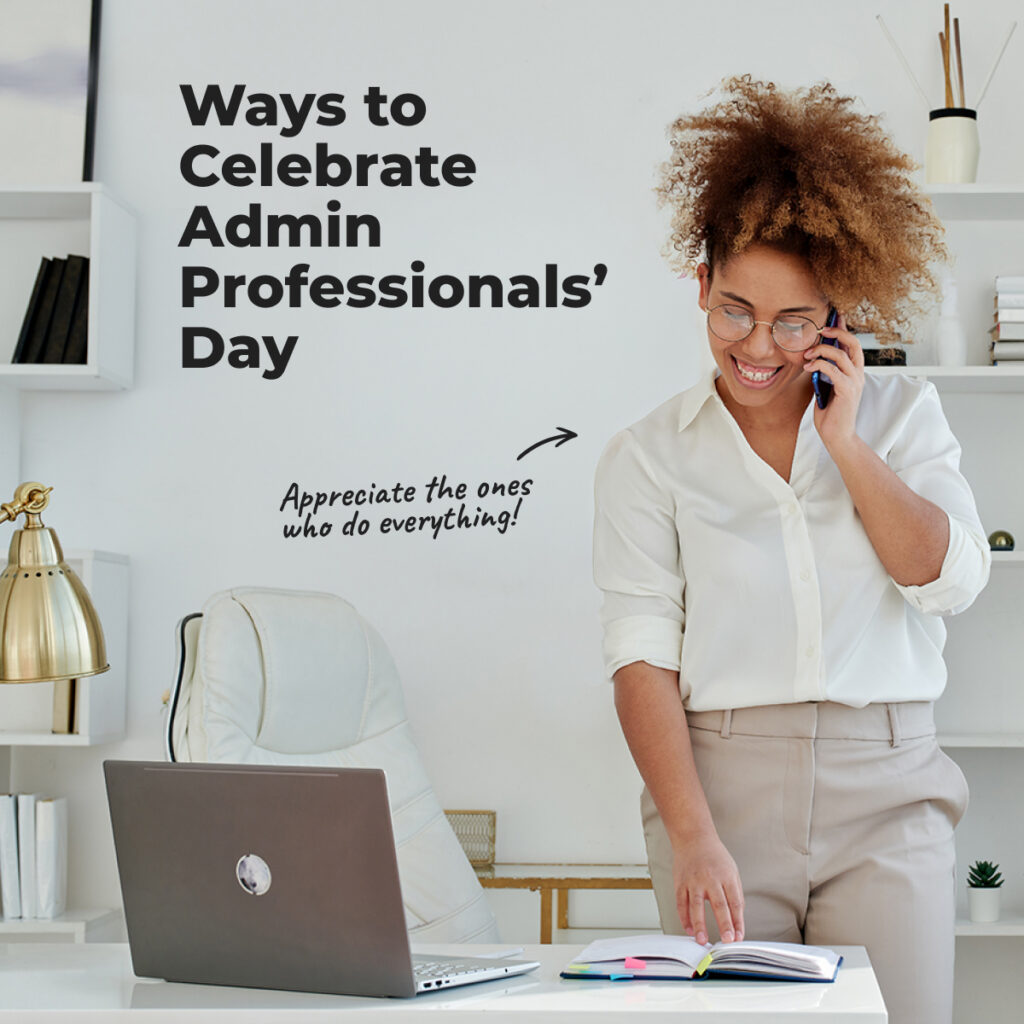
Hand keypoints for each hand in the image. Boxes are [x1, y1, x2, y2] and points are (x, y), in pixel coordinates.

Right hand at [672, 832, 744, 945]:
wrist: (693, 837)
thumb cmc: (714, 855)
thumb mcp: (732, 870)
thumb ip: (735, 893)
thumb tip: (736, 918)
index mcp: (727, 876)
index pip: (735, 903)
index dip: (737, 921)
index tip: (738, 936)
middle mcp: (710, 878)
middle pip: (719, 905)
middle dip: (724, 924)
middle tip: (726, 940)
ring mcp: (694, 880)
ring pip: (696, 905)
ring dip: (699, 924)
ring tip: (702, 940)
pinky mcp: (680, 882)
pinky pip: (681, 903)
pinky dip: (684, 918)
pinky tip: (689, 929)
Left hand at [803, 312, 864, 451]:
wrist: (837, 435)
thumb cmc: (830, 413)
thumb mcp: (826, 387)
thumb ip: (825, 373)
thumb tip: (814, 358)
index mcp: (854, 372)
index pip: (853, 345)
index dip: (844, 329)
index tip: (835, 316)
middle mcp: (858, 374)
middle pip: (854, 343)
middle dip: (837, 332)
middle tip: (820, 330)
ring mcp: (854, 381)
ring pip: (841, 354)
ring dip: (821, 350)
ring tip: (807, 355)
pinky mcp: (847, 390)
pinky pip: (833, 369)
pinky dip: (818, 365)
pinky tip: (808, 367)